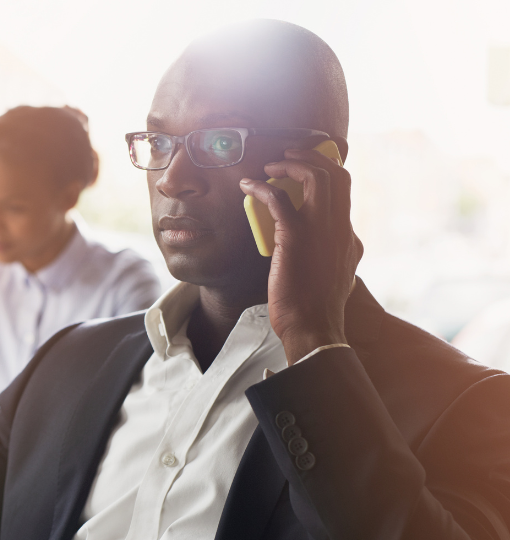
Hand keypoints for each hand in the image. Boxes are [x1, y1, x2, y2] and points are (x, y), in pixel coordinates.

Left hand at [239, 148, 362, 363]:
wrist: (313, 326)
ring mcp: (320, 228)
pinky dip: (262, 186)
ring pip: (315, 176)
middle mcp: (340, 225)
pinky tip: (248, 186)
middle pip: (335, 173)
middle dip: (311, 157)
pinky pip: (279, 198)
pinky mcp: (296, 236)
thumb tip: (342, 242)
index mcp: (348, 234)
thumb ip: (342, 252)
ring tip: (270, 167)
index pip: (345, 187)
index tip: (307, 165)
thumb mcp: (341, 275)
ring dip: (290, 164)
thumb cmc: (320, 307)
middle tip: (287, 156)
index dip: (327, 168)